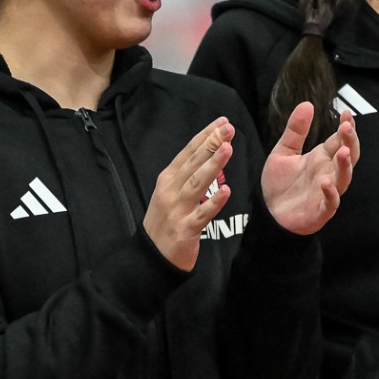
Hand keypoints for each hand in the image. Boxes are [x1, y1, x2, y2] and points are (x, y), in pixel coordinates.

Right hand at [143, 118, 233, 271]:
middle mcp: (170, 191)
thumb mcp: (170, 193)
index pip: (188, 152)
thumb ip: (187, 176)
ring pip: (196, 183)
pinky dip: (213, 203)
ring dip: (212, 165)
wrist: (150, 256)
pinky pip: (202, 214)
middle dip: (211, 144)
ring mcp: (176, 210)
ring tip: (228, 149)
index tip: (222, 122)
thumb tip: (210, 155)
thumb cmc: (165, 222)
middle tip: (228, 128)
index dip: (205, 136)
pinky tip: (226, 192)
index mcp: (167, 179)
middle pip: (193, 163)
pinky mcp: (185, 229)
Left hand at [261, 102, 357, 235]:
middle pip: (348, 156)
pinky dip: (330, 193)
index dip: (346, 127)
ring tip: (342, 151)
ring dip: (345, 166)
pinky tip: (325, 183)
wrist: (266, 213)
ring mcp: (326, 192)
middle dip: (350, 142)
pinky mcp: (319, 211)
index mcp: (321, 158)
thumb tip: (307, 103)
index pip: (340, 140)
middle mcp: (327, 173)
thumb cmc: (279, 184)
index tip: (346, 114)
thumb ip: (295, 131)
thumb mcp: (283, 152)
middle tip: (347, 127)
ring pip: (344, 178)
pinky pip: (330, 203)